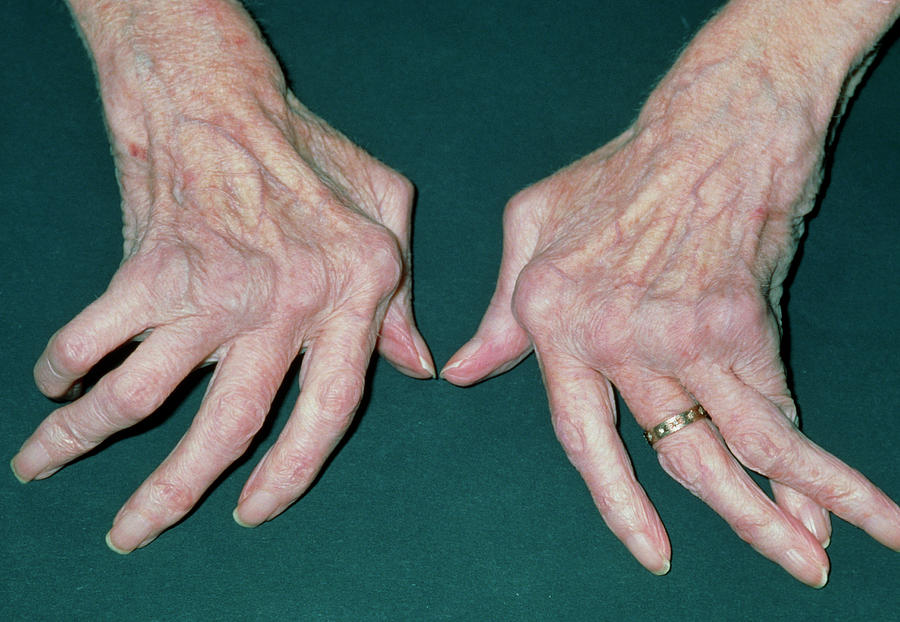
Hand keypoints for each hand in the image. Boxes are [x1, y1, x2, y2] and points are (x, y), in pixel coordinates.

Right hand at [12, 0, 432, 552]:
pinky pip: (94, 336)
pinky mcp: (149, 268)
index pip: (330, 409)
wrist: (223, 98)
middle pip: (222, 428)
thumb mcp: (388, 211)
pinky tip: (53, 385)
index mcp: (350, 296)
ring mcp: (211, 291)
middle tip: (131, 535)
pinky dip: (64, 366)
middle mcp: (281, 307)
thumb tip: (416, 368)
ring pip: (139, 394)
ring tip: (41, 468)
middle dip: (171, 493)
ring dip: (80, 440)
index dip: (293, 471)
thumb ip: (402, 299)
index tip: (253, 509)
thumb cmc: (313, 151)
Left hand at [442, 0, 899, 585]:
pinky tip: (839, 501)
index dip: (619, 504)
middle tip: (780, 570)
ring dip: (789, 510)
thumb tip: (462, 372)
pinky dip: (811, 457)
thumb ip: (497, 312)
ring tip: (821, 559)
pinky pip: (779, 406)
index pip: (580, 437)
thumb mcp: (529, 227)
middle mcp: (617, 341)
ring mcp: (683, 335)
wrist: (709, 126)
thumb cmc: (615, 172)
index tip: (653, 550)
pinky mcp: (744, 322)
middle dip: (737, 522)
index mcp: (555, 324)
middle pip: (681, 458)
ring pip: (743, 446)